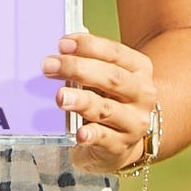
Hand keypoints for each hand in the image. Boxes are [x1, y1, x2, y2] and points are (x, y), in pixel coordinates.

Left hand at [42, 31, 158, 174]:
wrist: (122, 141)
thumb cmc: (107, 99)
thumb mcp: (103, 78)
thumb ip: (87, 64)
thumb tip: (57, 54)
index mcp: (139, 69)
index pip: (115, 53)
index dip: (89, 46)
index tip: (62, 44)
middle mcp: (142, 94)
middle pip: (111, 78)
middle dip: (77, 69)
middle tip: (48, 66)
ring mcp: (134, 122)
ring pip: (106, 109)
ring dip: (81, 101)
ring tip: (60, 96)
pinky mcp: (121, 146)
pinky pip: (104, 139)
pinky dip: (91, 135)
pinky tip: (79, 134)